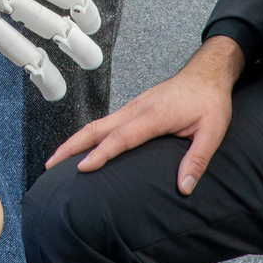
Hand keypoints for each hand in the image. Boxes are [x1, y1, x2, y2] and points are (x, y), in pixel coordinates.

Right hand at [46, 35, 244, 190]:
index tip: (82, 168)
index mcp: (153, 115)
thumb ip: (197, 160)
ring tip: (58, 160)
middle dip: (71, 146)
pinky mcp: (135, 107)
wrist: (209, 73)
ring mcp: (134, 106)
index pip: (120, 138)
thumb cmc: (211, 101)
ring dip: (76, 141)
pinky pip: (106, 122)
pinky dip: (89, 135)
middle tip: (50, 165)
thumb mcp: (212, 132)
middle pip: (96, 128)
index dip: (101, 154)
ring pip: (98, 124)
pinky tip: (85, 147)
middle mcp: (137, 109)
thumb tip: (184, 188)